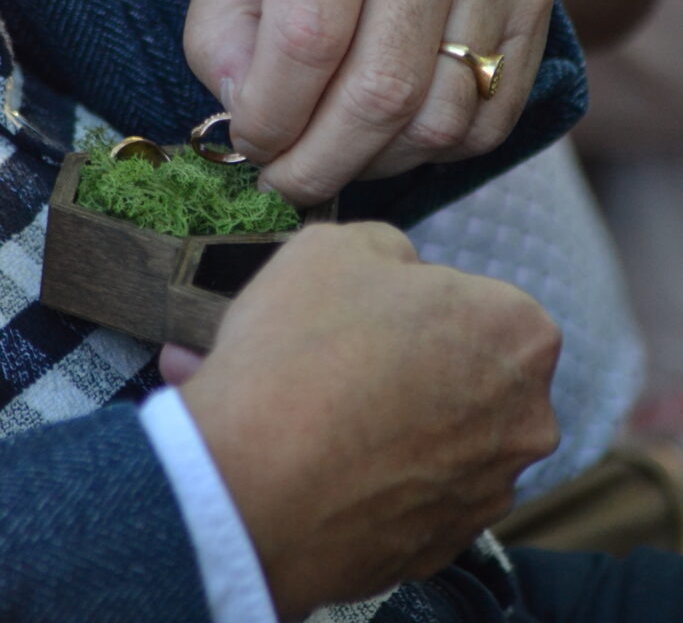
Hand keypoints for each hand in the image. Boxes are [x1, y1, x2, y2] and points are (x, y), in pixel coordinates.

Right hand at [180, 222, 559, 619]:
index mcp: (520, 331)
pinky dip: (379, 484)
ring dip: (397, 427)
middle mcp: (527, 418)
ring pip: (442, 439)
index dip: (413, 303)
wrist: (246, 491)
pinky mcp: (446, 551)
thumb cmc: (300, 351)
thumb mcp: (334, 248)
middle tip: (343, 366)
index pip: (474, 301)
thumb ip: (389, 249)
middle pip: (467, 372)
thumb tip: (402, 275)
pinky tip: (323, 471)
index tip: (364, 318)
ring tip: (322, 423)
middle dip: (415, 366)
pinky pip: (415, 498)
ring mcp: (490, 493)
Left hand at [184, 0, 552, 204]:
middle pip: (380, 91)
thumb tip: (247, 116)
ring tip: (338, 153)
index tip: (250, 143)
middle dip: (318, 164)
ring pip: (442, 115)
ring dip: (377, 163)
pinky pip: (496, 110)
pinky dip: (440, 149)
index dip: (269, 117)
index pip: (306, 39)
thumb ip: (222, 18)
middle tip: (285, 181)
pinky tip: (396, 135)